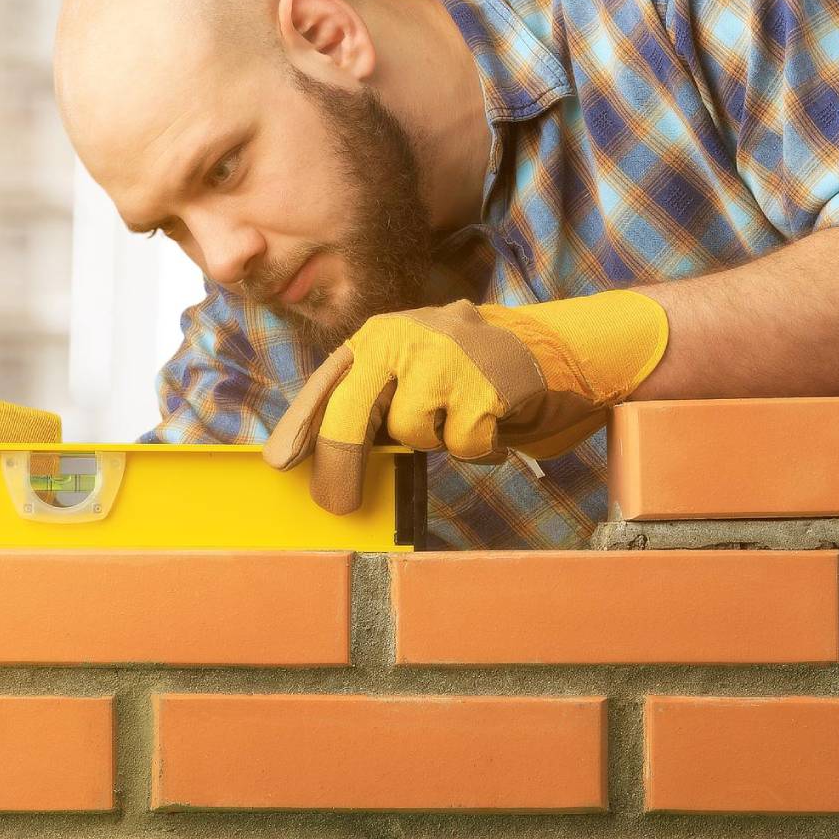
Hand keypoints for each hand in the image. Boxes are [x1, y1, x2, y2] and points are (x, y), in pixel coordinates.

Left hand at [261, 290, 668, 513]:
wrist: (559, 347)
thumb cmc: (474, 371)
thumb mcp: (416, 370)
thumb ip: (375, 399)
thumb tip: (323, 457)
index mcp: (380, 335)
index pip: (327, 383)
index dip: (301, 425)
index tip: (279, 462)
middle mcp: (404, 338)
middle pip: (351, 413)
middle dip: (339, 465)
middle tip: (336, 504)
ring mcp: (445, 358)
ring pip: (410, 433)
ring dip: (436, 441)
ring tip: (462, 416)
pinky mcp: (484, 385)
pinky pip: (460, 445)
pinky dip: (478, 448)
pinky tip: (493, 421)